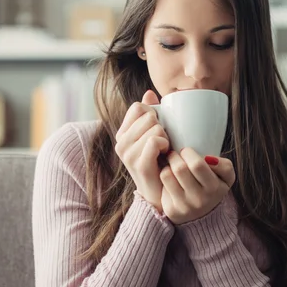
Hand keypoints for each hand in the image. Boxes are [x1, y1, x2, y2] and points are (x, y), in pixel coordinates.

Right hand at [115, 90, 169, 212]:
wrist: (159, 193)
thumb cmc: (159, 161)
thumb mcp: (153, 135)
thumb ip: (150, 114)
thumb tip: (149, 93)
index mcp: (123, 133)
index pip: (138, 107)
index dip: (153, 114)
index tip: (158, 129)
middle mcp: (121, 143)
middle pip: (148, 116)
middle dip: (161, 126)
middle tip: (162, 143)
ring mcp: (127, 154)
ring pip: (154, 127)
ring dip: (165, 137)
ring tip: (164, 150)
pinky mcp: (138, 164)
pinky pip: (155, 140)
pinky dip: (165, 145)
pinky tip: (165, 154)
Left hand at [160, 148, 235, 224]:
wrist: (203, 216)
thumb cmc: (212, 189)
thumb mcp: (226, 178)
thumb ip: (225, 166)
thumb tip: (208, 159)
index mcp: (214, 188)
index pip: (197, 165)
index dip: (188, 153)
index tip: (186, 151)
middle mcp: (199, 199)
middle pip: (180, 169)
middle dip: (175, 156)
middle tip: (176, 155)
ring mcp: (184, 205)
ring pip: (167, 174)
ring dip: (168, 165)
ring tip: (172, 164)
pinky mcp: (172, 209)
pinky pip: (162, 185)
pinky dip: (164, 175)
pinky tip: (169, 176)